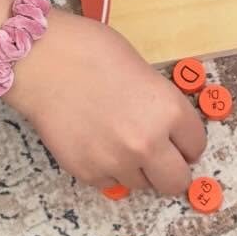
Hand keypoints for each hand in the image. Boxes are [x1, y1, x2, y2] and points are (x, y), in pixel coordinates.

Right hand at [6, 9, 205, 195]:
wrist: (40, 59)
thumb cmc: (88, 50)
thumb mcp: (141, 69)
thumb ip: (159, 104)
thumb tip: (167, 129)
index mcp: (168, 110)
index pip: (196, 145)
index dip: (186, 141)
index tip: (179, 141)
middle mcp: (147, 142)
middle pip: (176, 181)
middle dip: (170, 170)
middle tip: (158, 157)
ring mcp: (116, 161)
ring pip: (141, 184)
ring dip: (135, 168)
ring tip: (115, 139)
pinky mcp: (87, 172)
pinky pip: (109, 182)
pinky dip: (106, 168)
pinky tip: (94, 140)